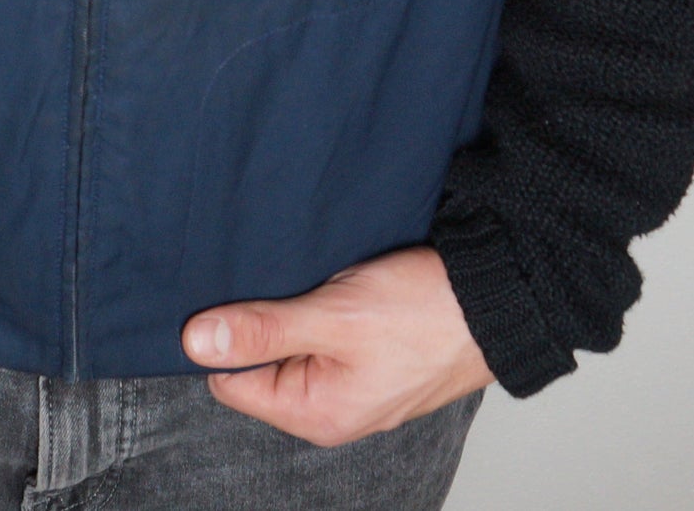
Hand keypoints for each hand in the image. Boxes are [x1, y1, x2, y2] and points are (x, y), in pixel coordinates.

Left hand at [182, 245, 492, 446]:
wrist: (498, 297)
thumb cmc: (424, 313)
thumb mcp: (333, 316)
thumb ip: (262, 330)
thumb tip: (195, 342)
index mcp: (316, 413)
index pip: (230, 381)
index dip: (221, 336)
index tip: (230, 294)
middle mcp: (331, 409)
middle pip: (260, 363)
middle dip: (261, 320)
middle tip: (282, 280)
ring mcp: (354, 385)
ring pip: (293, 344)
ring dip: (293, 310)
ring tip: (315, 281)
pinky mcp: (372, 358)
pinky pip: (324, 337)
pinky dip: (321, 309)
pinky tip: (335, 283)